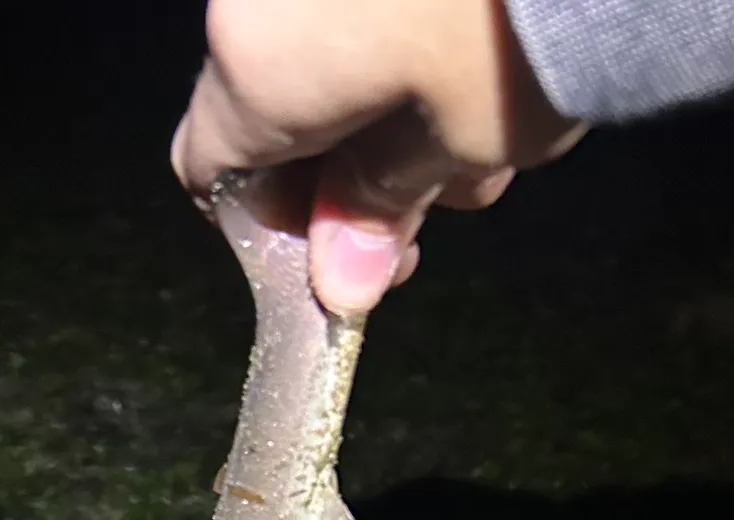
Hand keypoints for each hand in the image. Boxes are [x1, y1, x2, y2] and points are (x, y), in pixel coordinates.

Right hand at [171, 0, 586, 313]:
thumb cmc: (520, 23)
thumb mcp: (459, 143)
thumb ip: (384, 207)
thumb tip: (341, 280)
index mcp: (255, 65)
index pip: (213, 169)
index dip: (274, 227)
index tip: (346, 252)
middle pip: (279, 104)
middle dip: (357, 165)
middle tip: (442, 195)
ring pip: (333, 43)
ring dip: (398, 99)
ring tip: (493, 121)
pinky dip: (415, 30)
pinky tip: (490, 52)